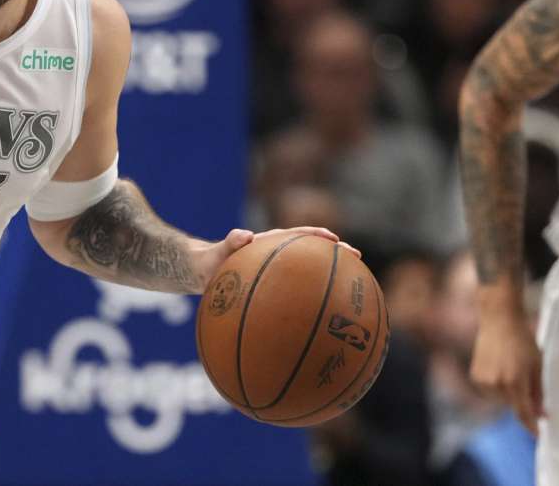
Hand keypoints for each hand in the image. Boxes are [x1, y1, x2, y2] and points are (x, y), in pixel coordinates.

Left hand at [195, 226, 359, 291]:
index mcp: (270, 244)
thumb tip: (245, 235)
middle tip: (357, 260)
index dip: (320, 238)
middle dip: (336, 255)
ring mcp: (278, 275)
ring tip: (351, 292)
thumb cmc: (209, 261)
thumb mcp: (216, 252)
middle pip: (313, 254)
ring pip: (308, 276)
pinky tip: (319, 324)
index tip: (339, 243)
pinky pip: (294, 296)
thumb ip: (229, 243)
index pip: (300, 236)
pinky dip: (307, 305)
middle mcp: (280, 258)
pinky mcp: (273, 290)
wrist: (201, 273)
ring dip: (328, 280)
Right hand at [470, 310, 543, 434]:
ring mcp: (483, 380)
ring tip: (512, 374)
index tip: (538, 434)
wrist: (498, 321)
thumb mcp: (537, 365)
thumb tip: (541, 413)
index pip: (523, 412)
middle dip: (521, 402)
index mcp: (515, 381)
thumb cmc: (523, 340)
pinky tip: (501, 371)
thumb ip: (538, 392)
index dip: (531, 425)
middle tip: (527, 386)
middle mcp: (496, 384)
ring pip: (499, 400)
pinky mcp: (475, 376)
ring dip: (508, 395)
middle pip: (512, 406)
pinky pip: (488, 392)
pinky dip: (496, 388)